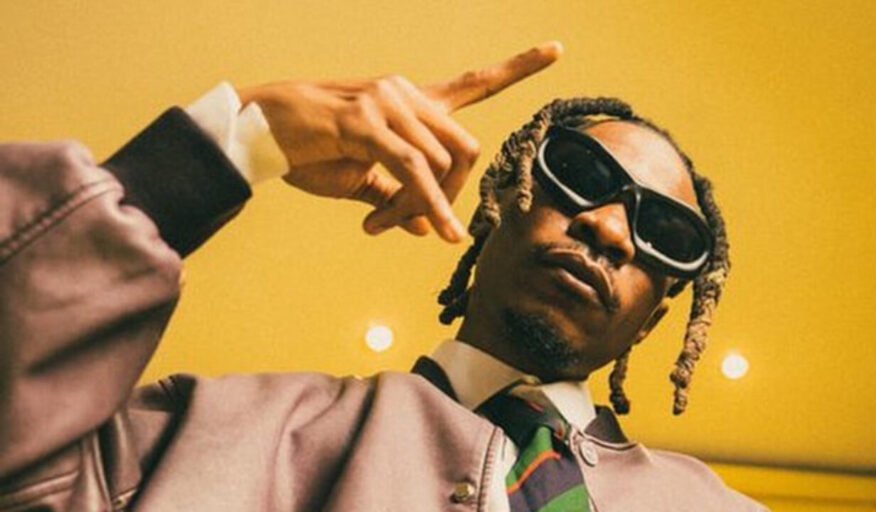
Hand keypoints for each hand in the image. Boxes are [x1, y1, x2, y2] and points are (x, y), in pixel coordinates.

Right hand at [237, 42, 562, 242]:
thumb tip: (431, 230)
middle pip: (466, 150)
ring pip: (441, 166)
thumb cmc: (309, 153)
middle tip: (420, 225)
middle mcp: (407, 95)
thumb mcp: (362, 181)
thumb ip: (400, 200)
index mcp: (411, 103)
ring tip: (384, 225)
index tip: (556, 50)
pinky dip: (429, 205)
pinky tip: (436, 228)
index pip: (474, 83)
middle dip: (452, 196)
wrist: (260, 134)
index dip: (518, 67)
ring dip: (424, 208)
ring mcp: (389, 105)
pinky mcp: (367, 124)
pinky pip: (414, 171)